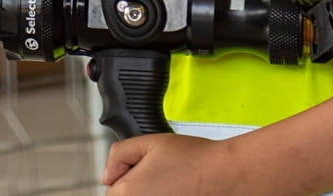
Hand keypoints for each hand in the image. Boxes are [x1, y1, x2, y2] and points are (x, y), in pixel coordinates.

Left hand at [102, 133, 244, 194]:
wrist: (226, 175)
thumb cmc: (194, 160)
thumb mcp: (149, 142)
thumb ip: (119, 154)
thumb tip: (106, 174)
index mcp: (128, 192)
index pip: (112, 188)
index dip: (126, 174)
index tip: (144, 168)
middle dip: (139, 187)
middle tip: (162, 176)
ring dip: (152, 193)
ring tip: (173, 184)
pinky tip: (180, 191)